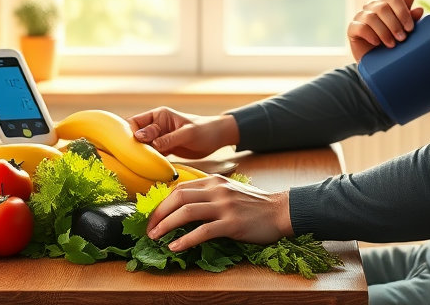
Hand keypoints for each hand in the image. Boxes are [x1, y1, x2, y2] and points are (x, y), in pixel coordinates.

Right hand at [129, 107, 238, 158]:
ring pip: (143, 146)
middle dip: (133, 146)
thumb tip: (143, 140)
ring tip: (139, 165)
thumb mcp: (187, 134)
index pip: (136, 123)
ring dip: (141, 155)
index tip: (126, 147)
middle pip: (136, 136)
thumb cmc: (204, 130)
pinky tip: (148, 168)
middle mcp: (157, 125)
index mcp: (159, 116)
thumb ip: (167, 138)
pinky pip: (152, 154)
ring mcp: (160, 137)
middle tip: (132, 159)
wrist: (217, 138)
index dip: (128, 134)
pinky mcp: (165, 148)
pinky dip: (150, 160)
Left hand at [146, 176, 292, 251]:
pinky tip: (175, 247)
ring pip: (186, 212)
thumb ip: (209, 194)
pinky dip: (185, 240)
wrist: (280, 211)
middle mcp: (217, 190)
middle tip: (149, 229)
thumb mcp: (229, 191)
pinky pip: (203, 231)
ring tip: (156, 237)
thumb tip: (183, 207)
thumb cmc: (254, 205)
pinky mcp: (232, 223)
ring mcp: (225, 206)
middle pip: (178, 197)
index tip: (153, 217)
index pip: (179, 188)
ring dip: (166, 225)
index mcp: (214, 181)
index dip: (162, 203)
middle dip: (158, 214)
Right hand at [347, 0, 424, 61]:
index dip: (403, 12)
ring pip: (371, 17)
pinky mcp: (352, 29)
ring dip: (384, 31)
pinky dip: (370, 34)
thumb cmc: (393, 43)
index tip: (410, 28)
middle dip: (395, 24)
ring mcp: (361, 17)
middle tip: (402, 38)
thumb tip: (420, 10)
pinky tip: (377, 42)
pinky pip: (359, 27)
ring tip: (392, 44)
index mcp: (386, 3)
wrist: (378, 63)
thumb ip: (411, 19)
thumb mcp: (404, 31)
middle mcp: (372, 7)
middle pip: (383, 7)